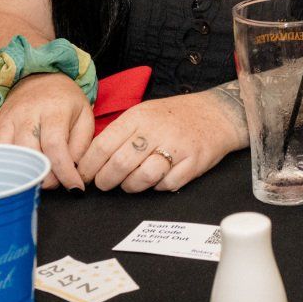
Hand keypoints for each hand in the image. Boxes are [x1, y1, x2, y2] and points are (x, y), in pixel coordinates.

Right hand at [0, 72, 92, 189]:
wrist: (40, 76)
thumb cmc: (66, 101)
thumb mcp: (84, 117)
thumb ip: (82, 144)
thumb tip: (74, 170)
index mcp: (53, 110)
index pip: (55, 146)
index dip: (64, 172)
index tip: (74, 188)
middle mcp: (26, 114)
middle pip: (28, 151)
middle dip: (43, 175)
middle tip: (55, 183)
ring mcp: (6, 119)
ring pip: (5, 152)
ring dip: (19, 173)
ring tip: (34, 180)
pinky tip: (9, 174)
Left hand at [76, 92, 247, 192]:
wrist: (217, 114)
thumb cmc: (175, 117)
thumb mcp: (145, 113)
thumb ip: (121, 133)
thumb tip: (90, 159)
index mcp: (139, 115)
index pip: (104, 144)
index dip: (89, 165)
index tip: (84, 176)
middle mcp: (157, 129)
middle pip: (120, 163)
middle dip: (106, 180)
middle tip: (104, 184)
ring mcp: (177, 147)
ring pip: (142, 178)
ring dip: (130, 187)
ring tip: (129, 184)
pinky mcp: (194, 163)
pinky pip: (167, 185)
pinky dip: (157, 187)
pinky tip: (157, 179)